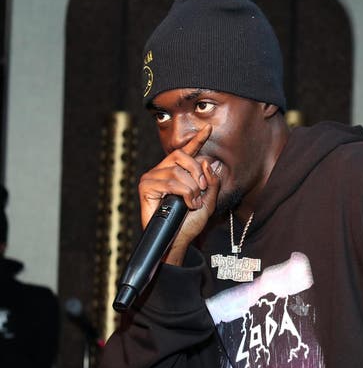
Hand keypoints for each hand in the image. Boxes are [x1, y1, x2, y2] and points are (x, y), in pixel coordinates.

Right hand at [138, 125, 218, 264]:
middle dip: (197, 172)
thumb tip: (209, 162)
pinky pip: (170, 182)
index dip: (198, 140)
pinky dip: (183, 193)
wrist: (179, 239)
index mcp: (177, 171)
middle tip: (202, 189)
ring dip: (191, 188)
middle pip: (181, 156)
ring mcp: (152, 177)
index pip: (187, 151)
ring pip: (177, 171)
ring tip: (193, 202)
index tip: (209, 128)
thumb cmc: (190, 222)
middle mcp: (162, 171)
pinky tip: (185, 204)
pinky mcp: (146, 186)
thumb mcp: (208, 200)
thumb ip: (212, 181)